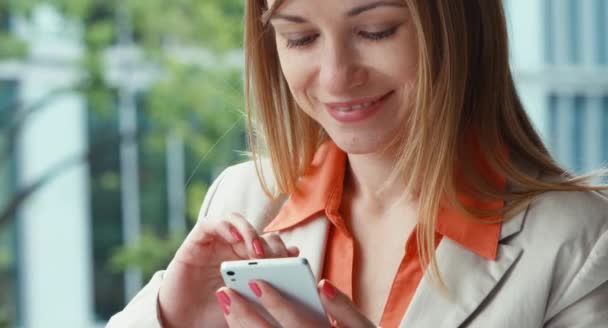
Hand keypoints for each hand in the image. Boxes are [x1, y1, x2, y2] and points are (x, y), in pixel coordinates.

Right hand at [157, 212, 298, 327]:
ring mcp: (217, 243)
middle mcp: (235, 248)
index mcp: (251, 262)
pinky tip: (235, 236)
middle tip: (275, 260)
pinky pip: (212, 223)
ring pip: (238, 223)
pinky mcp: (197, 241)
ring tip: (257, 252)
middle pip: (259, 233)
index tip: (294, 260)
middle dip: (270, 244)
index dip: (284, 249)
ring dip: (251, 233)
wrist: (185, 323)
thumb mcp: (249, 302)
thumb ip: (267, 282)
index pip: (273, 245)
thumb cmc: (217, 313)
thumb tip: (294, 252)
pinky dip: (226, 225)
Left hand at [217, 279, 375, 327]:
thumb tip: (322, 285)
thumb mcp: (361, 327)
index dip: (275, 302)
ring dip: (240, 327)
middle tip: (225, 292)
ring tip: (226, 306)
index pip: (295, 321)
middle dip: (245, 314)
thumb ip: (343, 307)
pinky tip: (236, 322)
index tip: (255, 282)